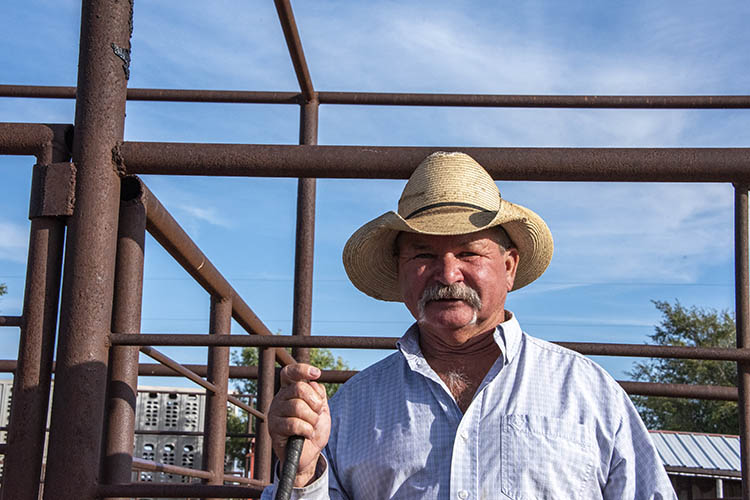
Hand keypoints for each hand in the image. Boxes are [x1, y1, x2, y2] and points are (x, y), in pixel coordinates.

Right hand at [268, 363, 330, 486]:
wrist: (310, 453)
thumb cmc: (314, 428)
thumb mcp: (321, 407)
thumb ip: (318, 392)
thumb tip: (312, 383)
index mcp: (289, 390)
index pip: (289, 373)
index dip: (302, 370)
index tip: (316, 373)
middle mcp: (280, 399)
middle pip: (298, 388)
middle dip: (315, 402)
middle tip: (318, 412)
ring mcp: (275, 413)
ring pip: (297, 407)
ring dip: (312, 419)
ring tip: (311, 426)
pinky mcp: (274, 429)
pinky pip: (294, 424)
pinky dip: (307, 430)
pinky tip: (307, 434)